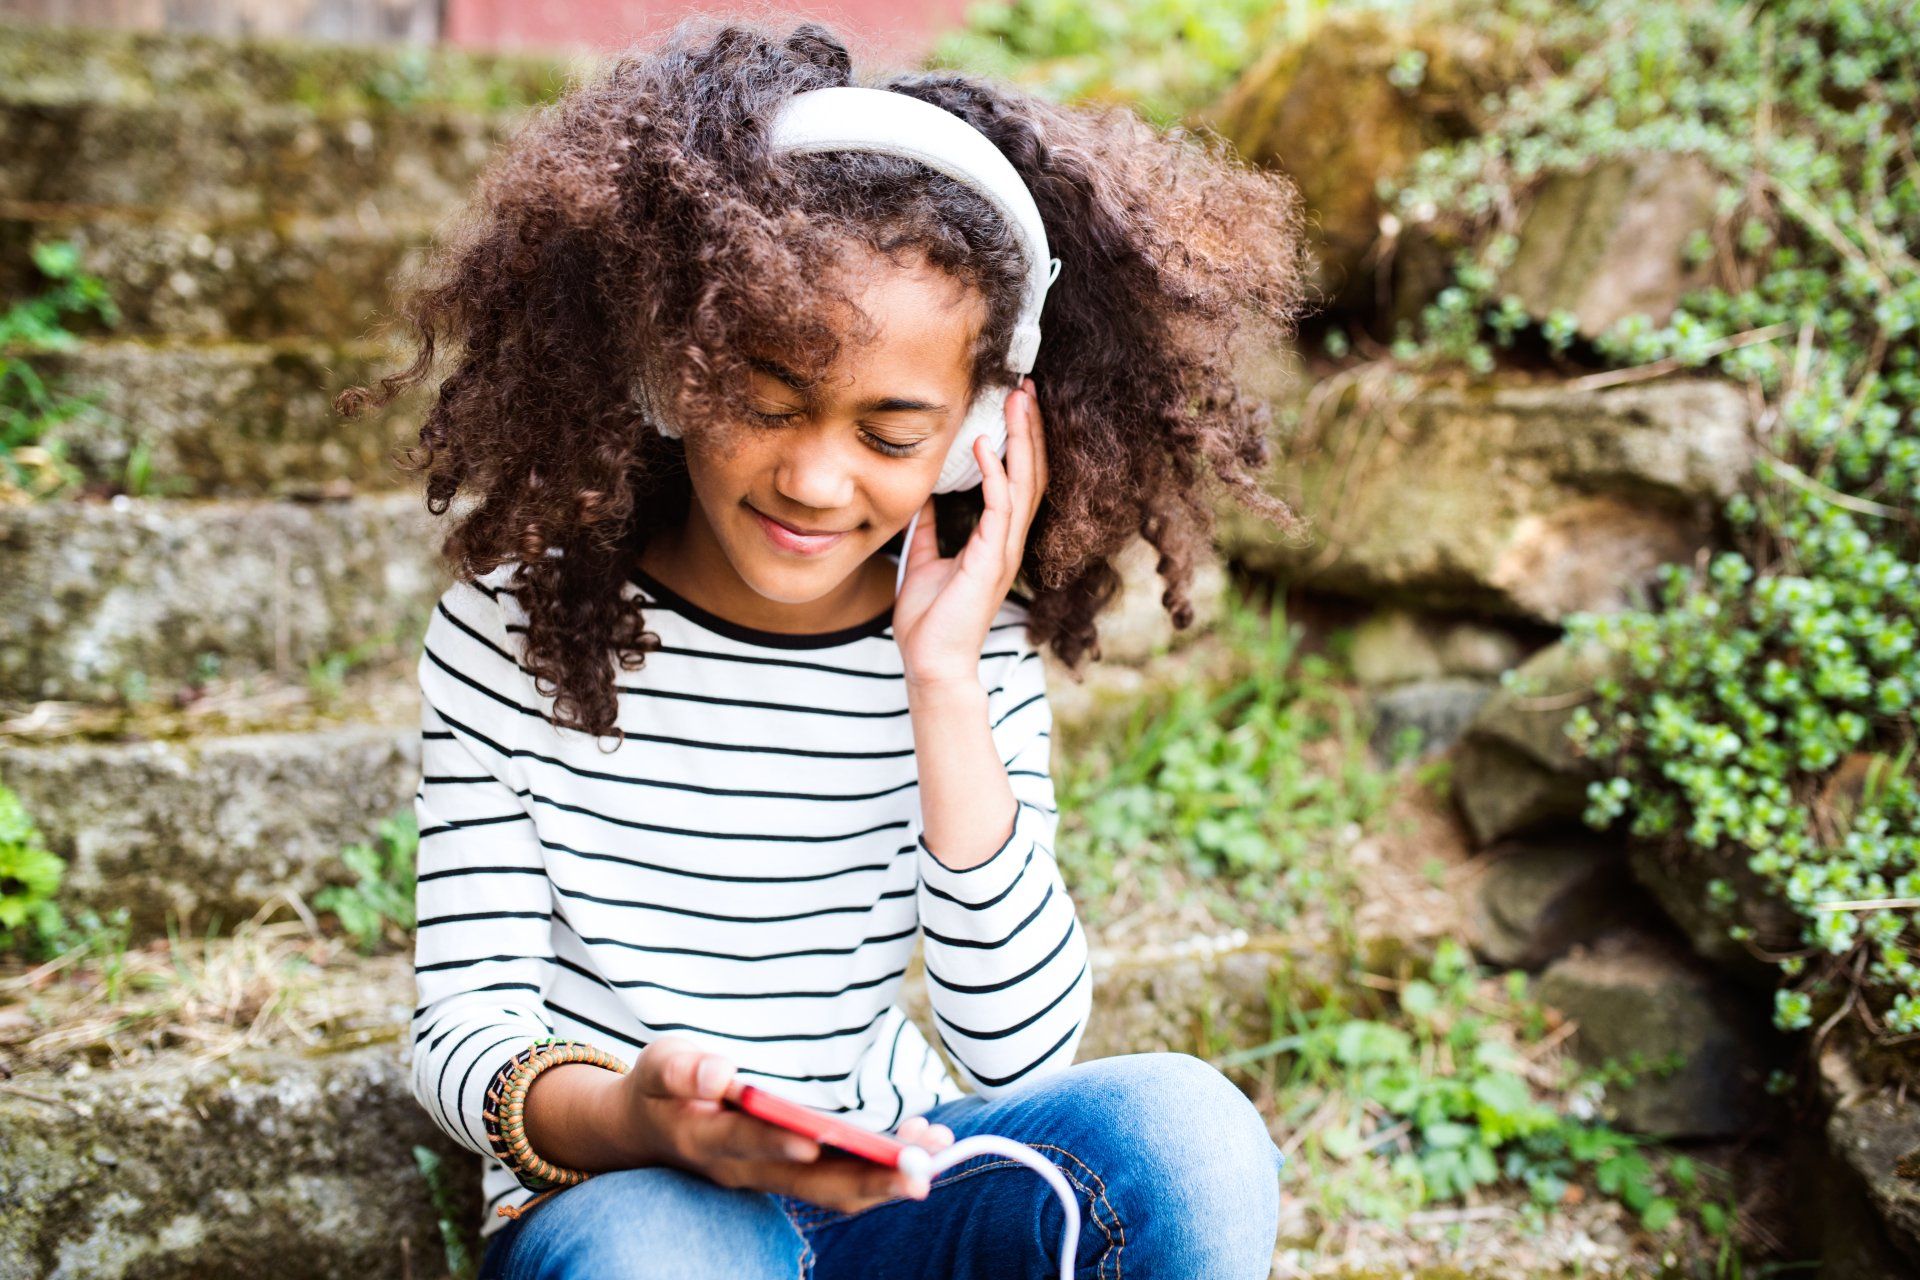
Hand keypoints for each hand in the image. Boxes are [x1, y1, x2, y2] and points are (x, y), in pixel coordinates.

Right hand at [612, 1037, 953, 1212]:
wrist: (650, 1130)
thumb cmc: (660, 1089)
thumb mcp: (659, 1065)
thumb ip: (683, 1070)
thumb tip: (718, 1072)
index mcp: (707, 1140)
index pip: (747, 1145)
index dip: (778, 1143)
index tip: (813, 1139)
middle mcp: (747, 1170)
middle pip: (812, 1184)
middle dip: (868, 1178)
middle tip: (919, 1170)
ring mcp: (774, 1176)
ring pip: (837, 1188)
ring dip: (889, 1174)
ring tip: (938, 1147)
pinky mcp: (795, 1172)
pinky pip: (844, 1179)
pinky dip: (885, 1165)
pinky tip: (924, 1140)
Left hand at [894, 376, 1048, 687]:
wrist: (932, 663)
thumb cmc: (930, 622)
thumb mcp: (924, 561)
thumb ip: (928, 528)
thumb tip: (923, 496)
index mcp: (996, 540)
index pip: (1017, 480)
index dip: (1020, 441)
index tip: (1015, 404)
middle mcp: (1008, 541)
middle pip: (1031, 473)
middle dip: (1029, 428)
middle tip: (1026, 387)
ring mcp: (1004, 550)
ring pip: (1024, 484)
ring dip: (1022, 440)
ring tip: (1018, 401)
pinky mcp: (991, 561)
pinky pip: (999, 508)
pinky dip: (995, 474)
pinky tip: (988, 445)